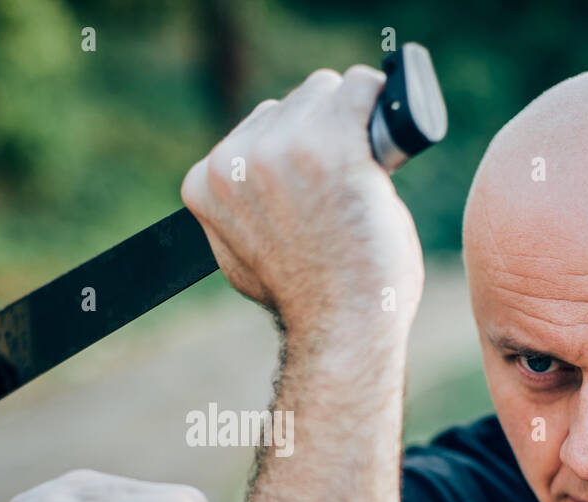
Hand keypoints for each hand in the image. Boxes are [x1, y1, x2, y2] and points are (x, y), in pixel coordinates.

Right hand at [180, 66, 423, 345]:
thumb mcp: (241, 257)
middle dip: (322, 135)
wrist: (342, 327)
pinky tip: (383, 149)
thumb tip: (248, 187)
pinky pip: (363, 87)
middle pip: (292, 104)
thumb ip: (238, 211)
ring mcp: (280, 148)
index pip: (258, 128)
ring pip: (328, 91)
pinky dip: (380, 109)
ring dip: (350, 125)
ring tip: (358, 181)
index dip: (295, 154)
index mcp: (204, 182)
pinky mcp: (331, 142)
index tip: (312, 192)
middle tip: (340, 191)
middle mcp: (233, 160)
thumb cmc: (308, 299)